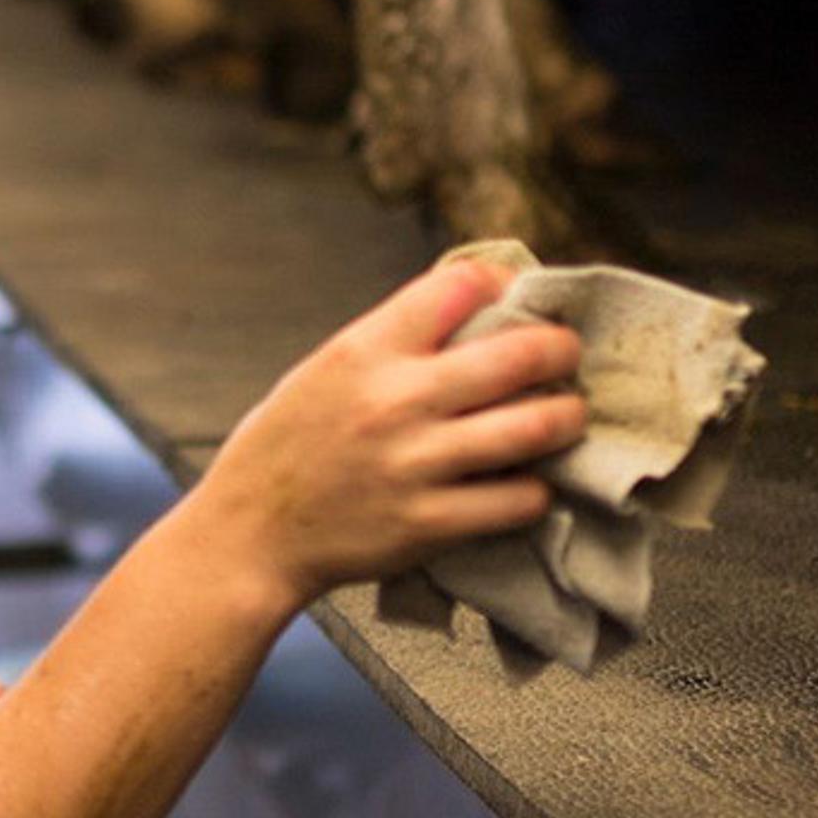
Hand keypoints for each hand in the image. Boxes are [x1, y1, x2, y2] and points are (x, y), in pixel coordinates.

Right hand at [186, 259, 583, 610]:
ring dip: (565, 417)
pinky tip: (526, 482)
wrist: (250, 533)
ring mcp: (416, 464)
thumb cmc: (289, 444)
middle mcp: (395, 400)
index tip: (516, 296)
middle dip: (561, 347)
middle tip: (567, 353)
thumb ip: (394, 342)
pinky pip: (519, 500)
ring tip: (566, 416)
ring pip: (535, 427)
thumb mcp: (327, 369)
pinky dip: (535, 488)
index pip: (461, 285)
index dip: (501, 283)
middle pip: (520, 354)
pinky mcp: (430, 524)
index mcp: (365, 350)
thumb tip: (476, 309)